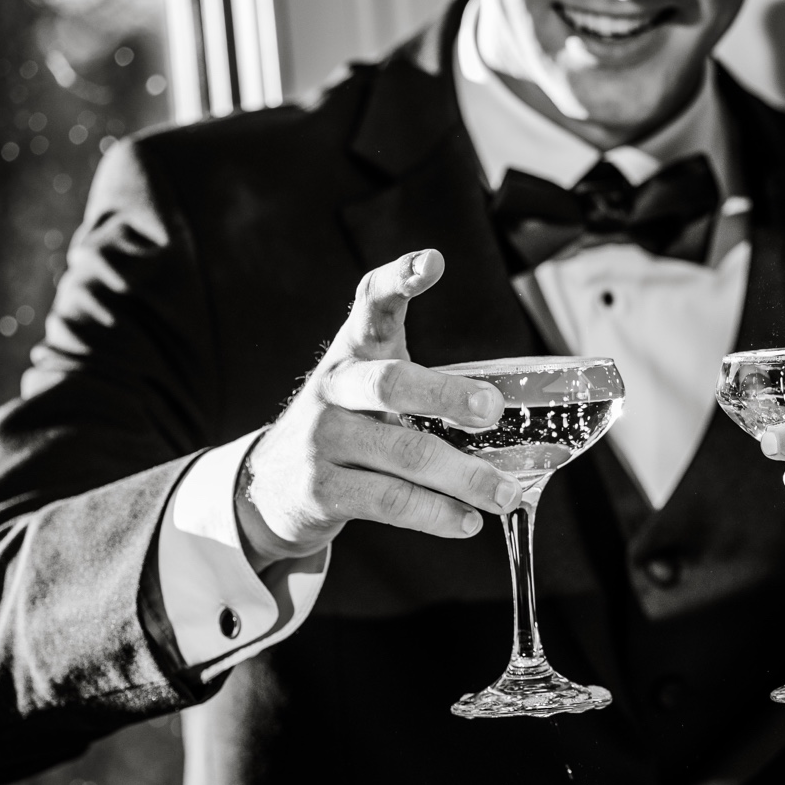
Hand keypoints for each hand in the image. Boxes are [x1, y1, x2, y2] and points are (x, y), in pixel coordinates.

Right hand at [236, 250, 521, 569]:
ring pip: (404, 454)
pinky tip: (466, 522)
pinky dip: (436, 514)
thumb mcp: (371, 391)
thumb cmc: (347, 429)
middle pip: (391, 383)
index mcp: (353, 352)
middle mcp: (333, 388)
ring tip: (504, 495)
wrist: (270, 485)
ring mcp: (322, 439)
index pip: (371, 303)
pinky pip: (390, 502)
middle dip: (447, 397)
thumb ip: (426, 389)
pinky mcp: (320, 490)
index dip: (399, 279)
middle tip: (492, 411)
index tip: (432, 262)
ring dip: (464, 477)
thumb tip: (513, 426)